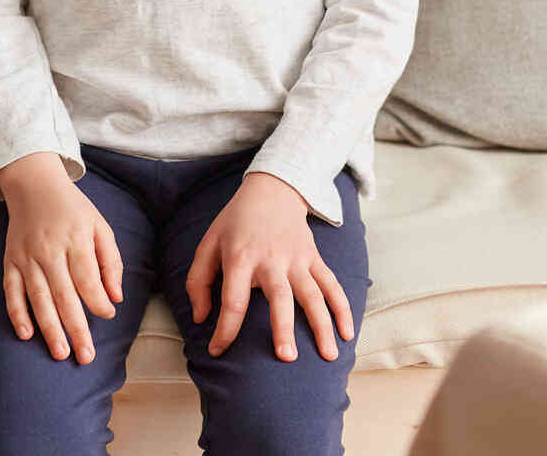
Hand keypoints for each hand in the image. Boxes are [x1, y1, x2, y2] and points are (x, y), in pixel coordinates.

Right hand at [0, 152, 122, 363]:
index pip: (87, 279)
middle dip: (76, 329)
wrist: (34, 186)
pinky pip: (11, 292)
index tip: (108, 317)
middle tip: (86, 356)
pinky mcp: (10, 262)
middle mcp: (49, 251)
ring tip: (61, 353)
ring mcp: (26, 258)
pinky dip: (17, 314)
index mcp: (75, 240)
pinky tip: (26, 335)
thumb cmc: (73, 210)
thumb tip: (116, 298)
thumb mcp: (100, 226)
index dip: (98, 301)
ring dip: (49, 329)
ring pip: (39, 299)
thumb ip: (111, 261)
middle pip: (64, 296)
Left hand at [187, 172, 354, 362]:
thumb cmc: (235, 223)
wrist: (272, 189)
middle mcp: (271, 260)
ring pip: (313, 294)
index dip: (225, 329)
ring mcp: (297, 259)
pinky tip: (347, 333)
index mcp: (241, 258)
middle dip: (283, 327)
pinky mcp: (313, 258)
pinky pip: (331, 284)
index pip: (233, 300)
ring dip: (321, 325)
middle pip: (280, 297)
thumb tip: (201, 318)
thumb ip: (198, 282)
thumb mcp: (207, 244)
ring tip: (328, 356)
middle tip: (286, 357)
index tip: (216, 351)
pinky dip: (342, 308)